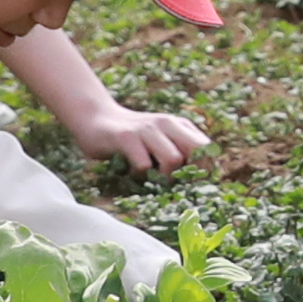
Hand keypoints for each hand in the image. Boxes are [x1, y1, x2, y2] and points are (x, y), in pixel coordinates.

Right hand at [76, 104, 215, 174]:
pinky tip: (131, 171)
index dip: (205, 169)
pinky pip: (143, 164)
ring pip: (173, 159)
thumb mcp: (160, 140)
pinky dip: (140, 175)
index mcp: (179, 125)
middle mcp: (166, 123)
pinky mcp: (126, 137)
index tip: (192, 184)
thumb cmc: (132, 138)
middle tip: (173, 183)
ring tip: (151, 177)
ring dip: (164, 176)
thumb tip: (199, 180)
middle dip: (190, 173)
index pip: (206, 148)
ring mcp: (146, 129)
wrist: (95, 117)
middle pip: (196, 151)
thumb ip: (178, 152)